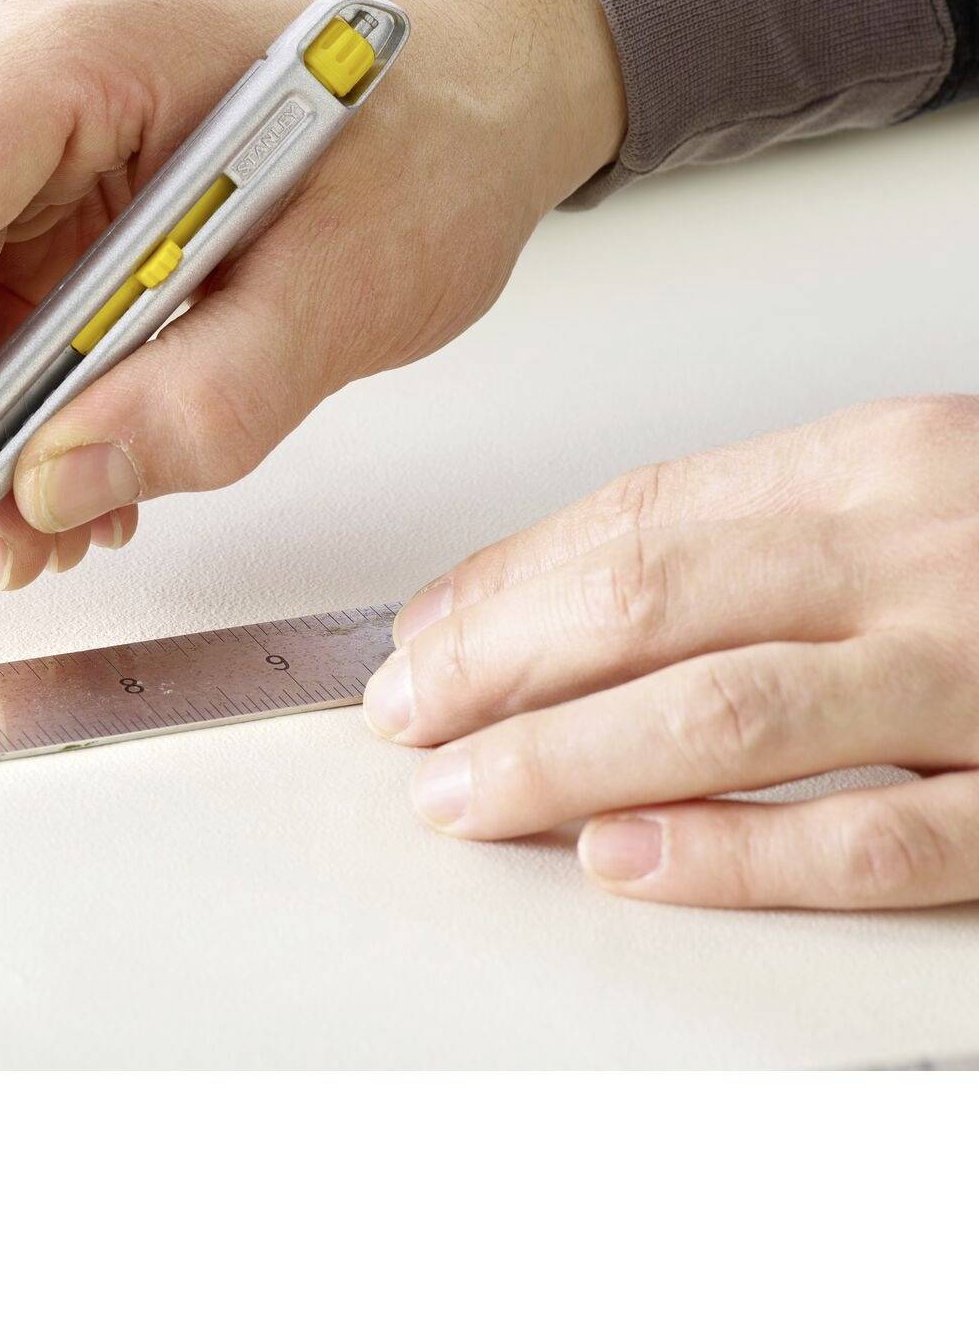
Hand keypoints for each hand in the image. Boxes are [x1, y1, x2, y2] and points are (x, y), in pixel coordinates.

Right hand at [0, 0, 624, 586]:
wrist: (489, 61)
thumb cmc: (442, 128)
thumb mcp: (356, 285)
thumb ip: (209, 401)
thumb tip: (52, 489)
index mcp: (96, 31)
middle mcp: (29, 40)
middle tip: (5, 538)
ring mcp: (27, 94)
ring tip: (61, 520)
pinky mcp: (45, 153)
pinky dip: (23, 382)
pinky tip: (87, 452)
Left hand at [366, 396, 978, 908]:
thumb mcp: (914, 494)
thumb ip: (747, 533)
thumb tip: (538, 593)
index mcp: (878, 464)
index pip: (638, 519)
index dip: (502, 589)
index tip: (418, 643)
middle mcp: (917, 555)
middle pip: (648, 601)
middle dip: (494, 667)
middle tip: (407, 719)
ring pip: (726, 713)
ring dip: (564, 758)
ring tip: (463, 796)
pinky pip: (875, 839)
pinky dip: (735, 852)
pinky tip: (624, 858)